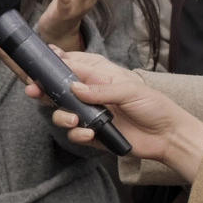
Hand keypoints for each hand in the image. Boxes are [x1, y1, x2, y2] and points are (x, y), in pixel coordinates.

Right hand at [34, 50, 202, 173]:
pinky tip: (89, 134)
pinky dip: (78, 134)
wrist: (168, 136)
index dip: (53, 66)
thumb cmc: (154, 106)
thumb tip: (74, 88)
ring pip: (62, 114)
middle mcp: (91, 95)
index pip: (71, 67)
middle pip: (58, 91)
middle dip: (43, 91)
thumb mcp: (131, 90)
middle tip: (33, 91)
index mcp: (100, 78)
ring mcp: (90, 115)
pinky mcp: (93, 134)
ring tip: (74, 120)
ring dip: (62, 116)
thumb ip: (100, 89)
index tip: (37, 66)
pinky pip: (75, 134)